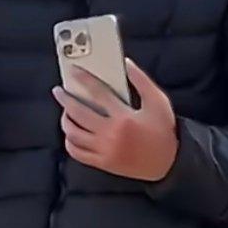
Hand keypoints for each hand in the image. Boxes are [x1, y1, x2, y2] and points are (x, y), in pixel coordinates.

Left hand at [53, 60, 177, 181]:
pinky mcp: (103, 163)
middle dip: (65, 100)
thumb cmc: (164, 130)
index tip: (73, 71)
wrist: (169, 164)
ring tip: (66, 111)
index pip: (98, 93)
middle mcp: (111, 134)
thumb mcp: (158, 102)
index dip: (83, 79)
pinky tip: (71, 133)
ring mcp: (105, 150)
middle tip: (59, 91)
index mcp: (124, 117)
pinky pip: (77, 153)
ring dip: (66, 120)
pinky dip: (70, 142)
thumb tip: (125, 63)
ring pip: (74, 134)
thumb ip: (141, 81)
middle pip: (79, 113)